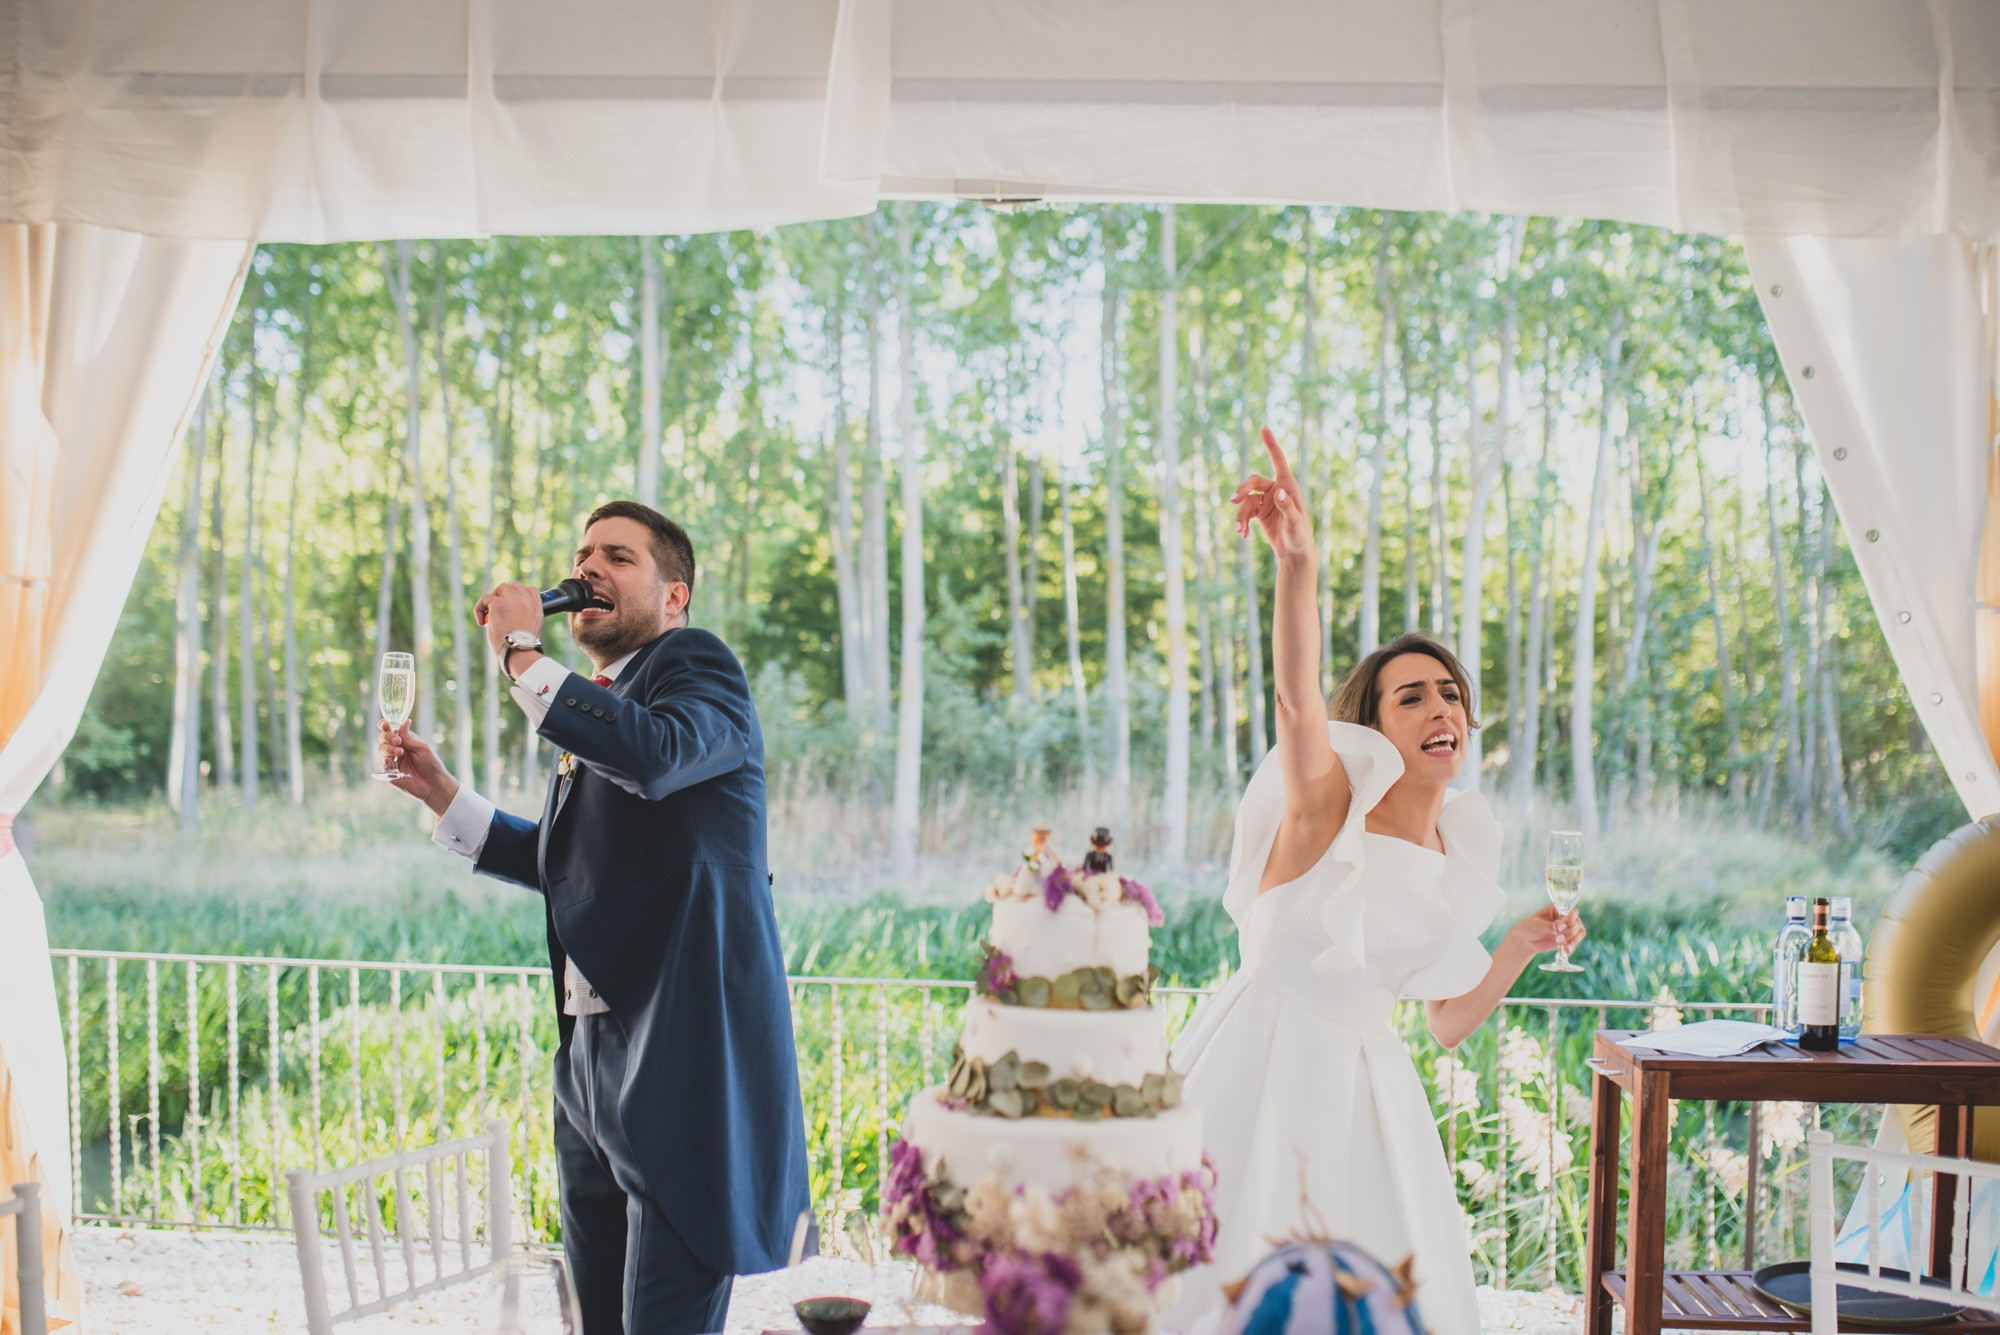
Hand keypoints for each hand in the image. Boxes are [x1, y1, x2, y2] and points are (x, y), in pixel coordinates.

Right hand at [379, 720, 457, 815]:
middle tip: (398, 741)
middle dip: (387, 737)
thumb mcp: (422, 748)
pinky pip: (382, 764)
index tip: (385, 724)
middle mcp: (397, 748)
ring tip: (400, 752)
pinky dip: (385, 760)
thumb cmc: (431, 764)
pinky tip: (390, 760)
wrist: (433, 784)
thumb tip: (405, 721)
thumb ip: (409, 737)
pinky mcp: (390, 772)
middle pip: (383, 738)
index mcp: (405, 740)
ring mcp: (392, 760)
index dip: (385, 725)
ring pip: (381, 749)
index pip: (391, 730)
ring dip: (388, 748)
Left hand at [476, 582, 542, 657]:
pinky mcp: (498, 604)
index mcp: (537, 606)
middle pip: (514, 587)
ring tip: (489, 614)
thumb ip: (525, 616)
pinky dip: (480, 609)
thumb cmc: (523, 645)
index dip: (519, 596)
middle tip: (498, 609)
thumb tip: (510, 615)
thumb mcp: (532, 627)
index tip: (512, 606)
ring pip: (501, 588)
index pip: (530, 590)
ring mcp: (512, 600)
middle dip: (505, 596)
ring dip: (493, 599)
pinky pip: (485, 599)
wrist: (519, 650)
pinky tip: (482, 622)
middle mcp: (527, 600)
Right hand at [1229, 427, 1314, 562]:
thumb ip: (1287, 507)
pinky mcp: (1259, 513)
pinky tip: (1243, 535)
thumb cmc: (1300, 536)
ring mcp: (1266, 501)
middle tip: (1233, 500)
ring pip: (1246, 501)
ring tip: (1240, 531)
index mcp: (1288, 486)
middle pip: (1253, 482)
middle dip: (1242, 490)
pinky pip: (1245, 513)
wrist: (1295, 553)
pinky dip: (1242, 524)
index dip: (1271, 444)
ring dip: (1241, 516)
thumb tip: (1278, 493)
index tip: (1264, 428)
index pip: (1278, 460)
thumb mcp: (1295, 522)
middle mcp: (1275, 490)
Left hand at [1502, 905, 1587, 960]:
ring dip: (1574, 939)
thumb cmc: (1529, 927)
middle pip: (1577, 922)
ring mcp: (1567, 929)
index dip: (1569, 919)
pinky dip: (1572, 946)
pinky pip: (1575, 942)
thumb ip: (1548, 926)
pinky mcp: (1567, 939)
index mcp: (1557, 909)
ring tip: (1563, 945)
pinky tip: (1566, 951)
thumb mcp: (1536, 924)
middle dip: (1570, 931)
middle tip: (1558, 938)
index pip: (1571, 911)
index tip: (1560, 927)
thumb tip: (1559, 926)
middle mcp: (1565, 917)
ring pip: (1580, 932)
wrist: (1526, 940)